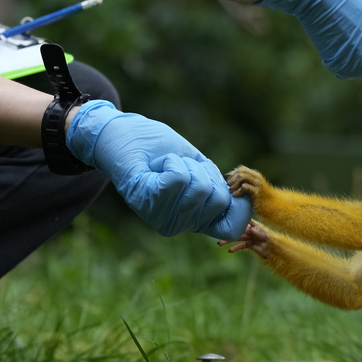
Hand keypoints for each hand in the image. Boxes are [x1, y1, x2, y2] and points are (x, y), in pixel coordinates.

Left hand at [66, 101, 250, 238]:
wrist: (121, 133)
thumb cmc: (159, 148)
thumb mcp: (198, 168)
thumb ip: (216, 186)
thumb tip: (240, 203)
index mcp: (193, 220)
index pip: (232, 227)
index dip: (240, 206)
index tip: (224, 185)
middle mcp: (178, 224)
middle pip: (219, 199)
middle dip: (204, 172)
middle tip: (181, 167)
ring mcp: (160, 216)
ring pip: (199, 188)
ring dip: (185, 164)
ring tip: (166, 165)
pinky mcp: (145, 200)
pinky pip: (177, 179)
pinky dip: (172, 161)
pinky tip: (157, 165)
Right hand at [218, 221, 270, 256]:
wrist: (273, 248)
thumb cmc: (270, 239)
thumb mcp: (264, 235)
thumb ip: (258, 231)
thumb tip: (250, 228)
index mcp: (253, 225)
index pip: (243, 221)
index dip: (236, 219)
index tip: (227, 217)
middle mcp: (249, 231)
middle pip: (237, 230)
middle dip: (228, 231)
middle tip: (219, 233)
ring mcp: (248, 238)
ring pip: (237, 238)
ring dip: (228, 241)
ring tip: (220, 243)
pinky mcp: (249, 245)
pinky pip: (240, 246)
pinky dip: (235, 248)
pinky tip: (230, 250)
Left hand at [227, 165, 265, 200]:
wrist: (271, 206)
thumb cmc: (258, 198)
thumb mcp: (252, 187)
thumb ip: (244, 182)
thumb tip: (230, 180)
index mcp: (255, 175)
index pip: (241, 169)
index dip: (233, 174)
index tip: (228, 181)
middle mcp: (257, 178)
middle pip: (241, 172)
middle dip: (233, 179)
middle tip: (229, 186)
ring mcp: (257, 184)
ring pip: (242, 177)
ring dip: (235, 183)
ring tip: (231, 191)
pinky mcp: (257, 192)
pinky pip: (245, 186)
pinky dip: (238, 191)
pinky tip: (236, 196)